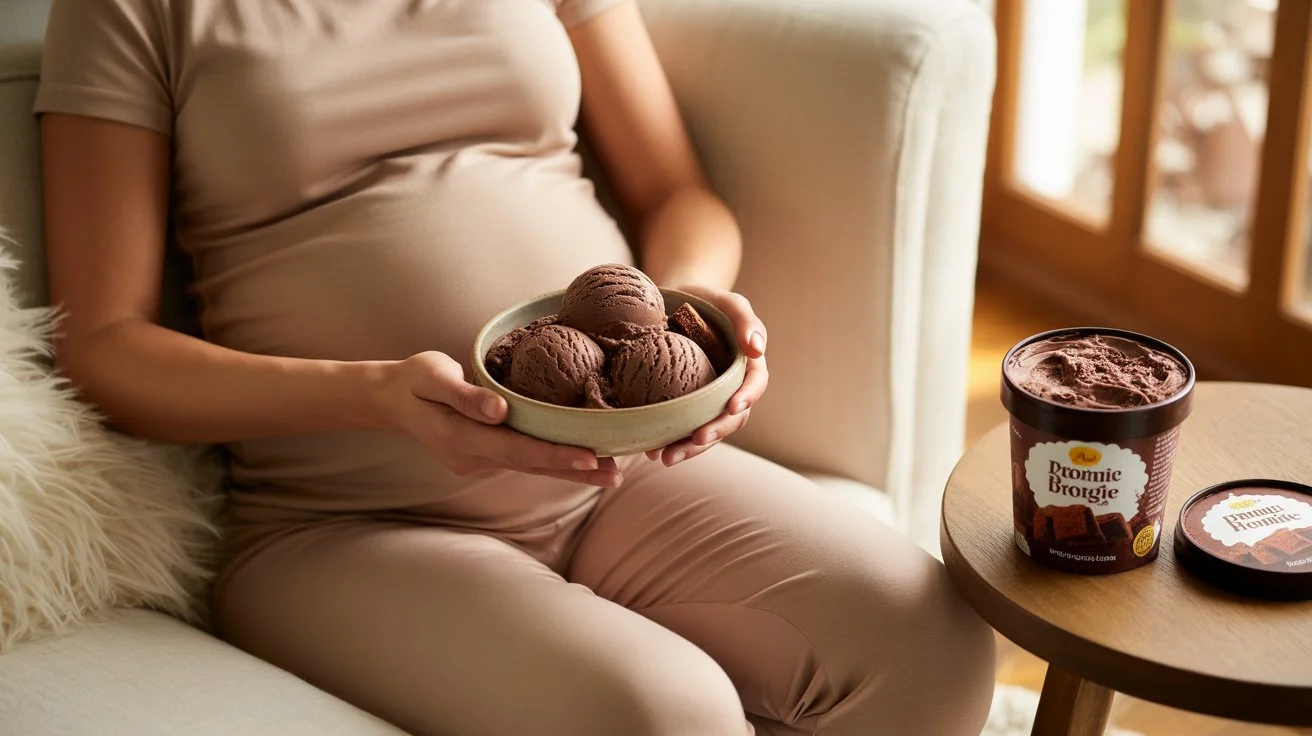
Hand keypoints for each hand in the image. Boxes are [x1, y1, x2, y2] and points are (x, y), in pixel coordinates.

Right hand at [374, 352, 621, 485]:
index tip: (589, 456)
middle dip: (573, 469)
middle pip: (531, 466)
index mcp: (460, 438)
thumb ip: (465, 395)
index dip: (554, 455)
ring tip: (611, 472)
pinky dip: (553, 461)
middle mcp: (473, 457)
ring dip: (569, 470)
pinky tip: (582, 460)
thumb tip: (500, 410)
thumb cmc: (415, 380)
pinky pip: (524, 460)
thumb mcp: (432, 377)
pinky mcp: (486, 457)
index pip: (516, 450)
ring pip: (530, 467)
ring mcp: (479, 462)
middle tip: (615, 473)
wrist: (394, 398)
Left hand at [645, 285, 768, 465]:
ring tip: (666, 458)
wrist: (677, 303)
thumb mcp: (729, 301)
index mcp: (748, 368)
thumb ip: (745, 320)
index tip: (732, 407)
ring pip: (705, 430)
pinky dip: (668, 441)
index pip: (754, 387)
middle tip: (694, 440)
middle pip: (729, 419)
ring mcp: (708, 401)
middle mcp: (731, 390)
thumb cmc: (708, 301)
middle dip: (714, 433)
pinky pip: (681, 428)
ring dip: (689, 448)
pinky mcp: (685, 406)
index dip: (746, 398)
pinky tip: (651, 451)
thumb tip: (757, 349)